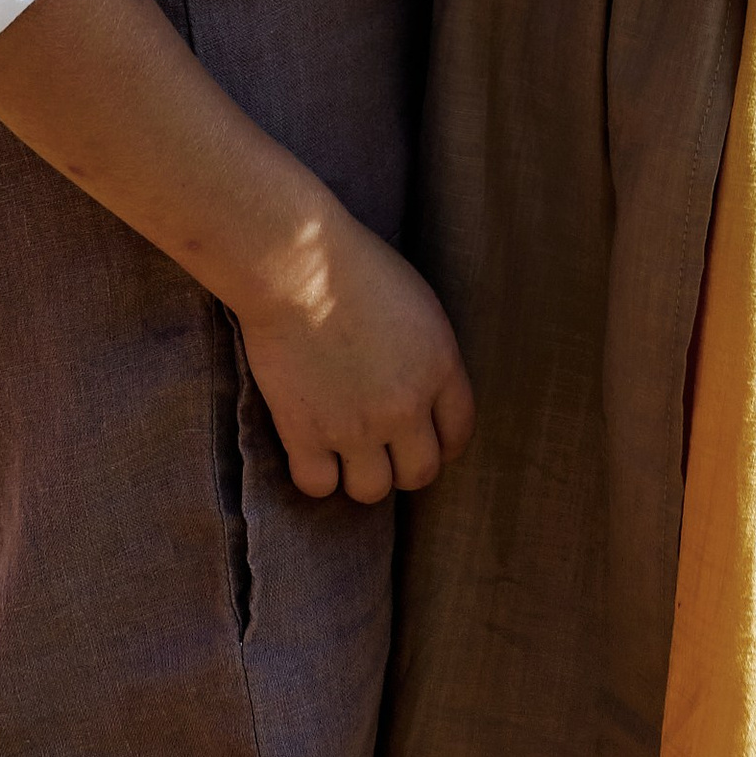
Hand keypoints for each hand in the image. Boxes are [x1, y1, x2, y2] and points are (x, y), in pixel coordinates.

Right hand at [238, 207, 475, 502]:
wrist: (297, 266)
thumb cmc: (356, 268)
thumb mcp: (419, 305)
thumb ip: (431, 358)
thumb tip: (428, 400)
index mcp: (440, 368)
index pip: (458, 435)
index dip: (441, 444)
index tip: (423, 440)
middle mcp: (405, 406)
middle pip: (419, 474)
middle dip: (404, 465)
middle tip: (385, 450)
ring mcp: (356, 425)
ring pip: (372, 491)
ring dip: (362, 475)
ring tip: (347, 452)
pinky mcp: (306, 433)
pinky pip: (319, 486)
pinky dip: (316, 475)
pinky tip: (312, 451)